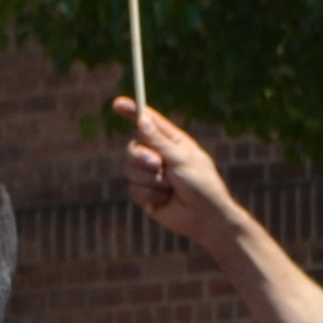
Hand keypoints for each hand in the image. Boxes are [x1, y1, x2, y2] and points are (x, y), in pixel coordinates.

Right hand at [116, 99, 251, 242]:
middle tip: (158, 165)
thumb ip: (159, 141)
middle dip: (142, 157)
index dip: (132, 112)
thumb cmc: (201, 185)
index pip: (148, 122)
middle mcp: (159, 156)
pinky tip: (164, 200)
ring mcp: (151, 175)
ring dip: (150, 180)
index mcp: (172, 142)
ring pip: (130, 169)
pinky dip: (149, 195)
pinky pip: (133, 189)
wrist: (205, 218)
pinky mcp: (145, 194)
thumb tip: (142, 119)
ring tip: (168, 188)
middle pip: (133, 148)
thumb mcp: (181, 159)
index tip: (117, 104)